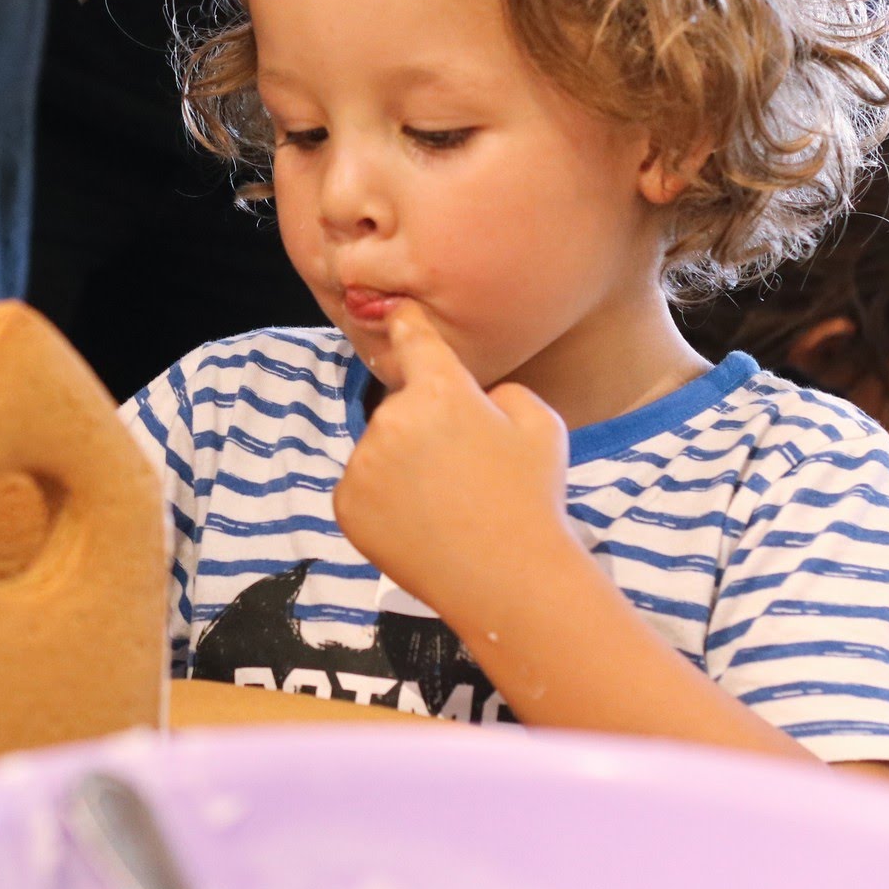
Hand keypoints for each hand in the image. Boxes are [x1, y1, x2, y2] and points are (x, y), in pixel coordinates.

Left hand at [333, 304, 574, 617]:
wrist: (508, 578)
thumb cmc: (531, 498)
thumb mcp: (542, 424)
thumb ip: (502, 392)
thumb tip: (477, 397)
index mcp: (438, 389)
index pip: (413, 338)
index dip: (405, 322)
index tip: (393, 310)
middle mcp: (390, 417)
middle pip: (402, 408)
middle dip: (425, 426)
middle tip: (464, 469)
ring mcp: (362, 462)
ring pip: (381, 450)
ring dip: (402, 465)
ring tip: (446, 504)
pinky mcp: (346, 503)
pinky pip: (362, 488)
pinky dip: (382, 500)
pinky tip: (419, 523)